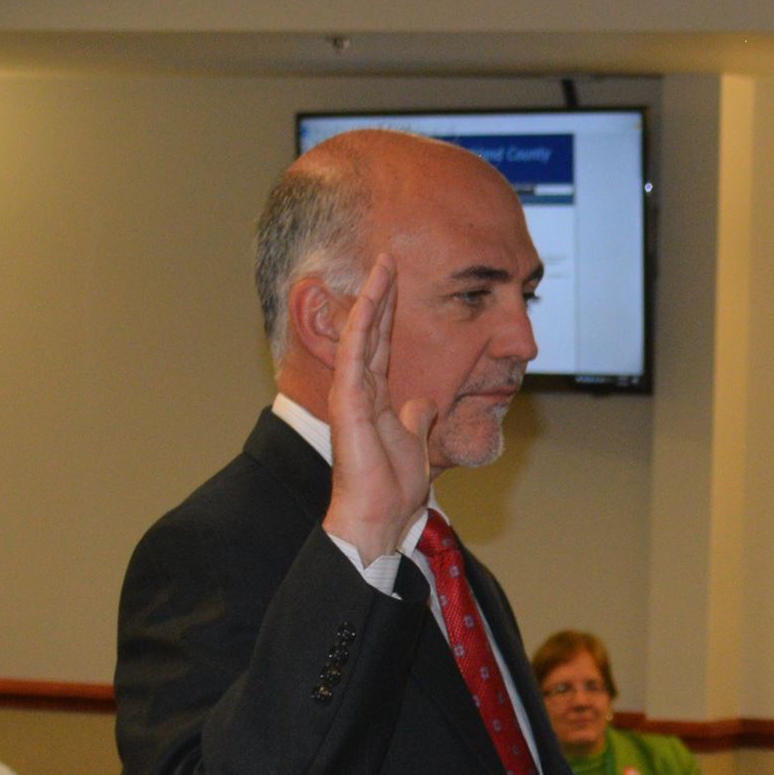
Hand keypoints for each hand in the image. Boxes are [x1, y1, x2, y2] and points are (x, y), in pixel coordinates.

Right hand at [319, 254, 435, 562]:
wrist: (379, 516)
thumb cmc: (392, 487)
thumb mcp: (415, 443)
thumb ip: (417, 419)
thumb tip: (426, 402)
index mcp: (378, 398)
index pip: (383, 344)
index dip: (391, 313)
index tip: (398, 281)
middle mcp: (362, 390)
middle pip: (371, 332)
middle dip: (381, 295)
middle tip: (389, 258)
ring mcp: (352, 394)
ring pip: (361, 337)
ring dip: (373, 301)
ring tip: (383, 267)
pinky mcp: (347, 403)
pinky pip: (354, 358)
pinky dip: (360, 330)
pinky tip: (368, 303)